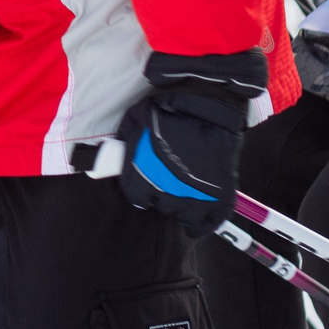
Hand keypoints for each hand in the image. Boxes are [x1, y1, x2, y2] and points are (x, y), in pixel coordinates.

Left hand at [115, 49, 269, 235]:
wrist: (205, 104)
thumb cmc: (166, 111)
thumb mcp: (133, 125)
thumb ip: (123, 148)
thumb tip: (107, 158)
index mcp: (142, 180)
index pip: (137, 197)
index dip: (141, 189)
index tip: (146, 181)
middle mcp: (166, 194)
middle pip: (161, 206)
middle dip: (163, 193)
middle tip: (168, 178)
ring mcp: (195, 197)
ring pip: (183, 215)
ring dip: (182, 205)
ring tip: (184, 192)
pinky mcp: (220, 196)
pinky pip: (211, 221)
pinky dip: (203, 224)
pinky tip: (197, 222)